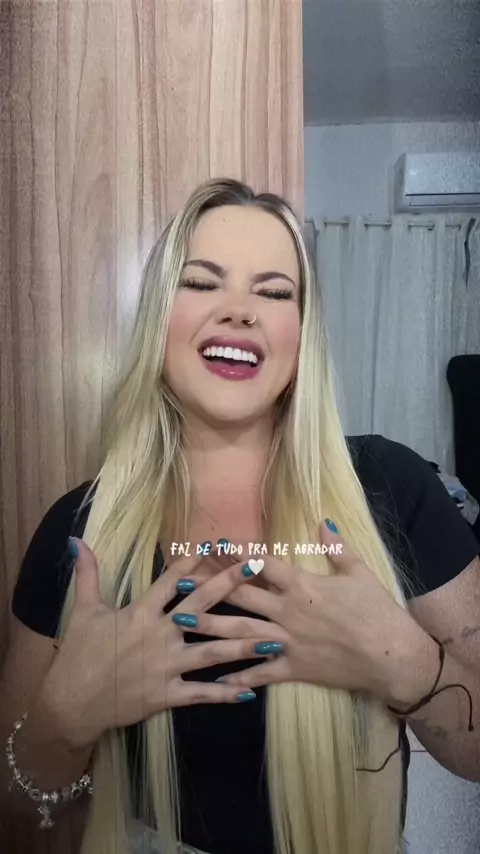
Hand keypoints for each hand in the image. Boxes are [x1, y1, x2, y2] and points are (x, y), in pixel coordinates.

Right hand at [39, 540, 279, 749]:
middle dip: (230, 585)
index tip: (217, 544)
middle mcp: (159, 636)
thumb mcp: (83, 611)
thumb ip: (87, 574)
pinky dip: (226, 694)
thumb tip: (77, 541)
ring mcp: (166, 667)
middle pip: (201, 606)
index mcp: (140, 612)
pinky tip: (251, 691)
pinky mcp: (167, 695)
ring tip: (276, 638)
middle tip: (258, 568)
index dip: (194, 560)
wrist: (70, 704)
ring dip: (245, 645)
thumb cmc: (78, 654)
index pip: (172, 580)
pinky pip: (201, 694)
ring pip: (212, 653)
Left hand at [183, 521, 424, 700]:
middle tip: (179, 581)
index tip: (212, 544)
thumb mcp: (359, 572)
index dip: (236, 553)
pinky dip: (238, 676)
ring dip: (210, 627)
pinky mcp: (294, 669)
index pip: (262, 565)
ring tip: (182, 622)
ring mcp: (288, 642)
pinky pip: (260, 673)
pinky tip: (214, 678)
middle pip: (241, 596)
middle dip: (209, 587)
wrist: (392, 657)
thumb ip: (336, 547)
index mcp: (302, 585)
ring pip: (241, 633)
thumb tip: (322, 521)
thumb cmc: (377, 611)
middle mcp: (288, 612)